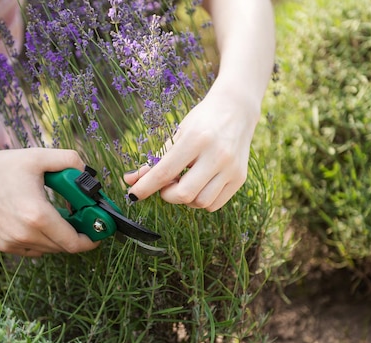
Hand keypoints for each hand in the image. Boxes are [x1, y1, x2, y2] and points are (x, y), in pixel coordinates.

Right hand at [0, 147, 98, 255]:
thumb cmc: (0, 167)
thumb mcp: (38, 156)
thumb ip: (69, 160)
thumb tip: (88, 172)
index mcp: (37, 215)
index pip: (74, 242)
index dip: (92, 239)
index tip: (99, 230)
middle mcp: (25, 235)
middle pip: (65, 247)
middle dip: (78, 234)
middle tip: (81, 217)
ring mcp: (14, 243)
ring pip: (50, 249)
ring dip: (60, 236)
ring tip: (59, 214)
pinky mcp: (5, 246)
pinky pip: (35, 249)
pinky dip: (44, 239)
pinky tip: (40, 221)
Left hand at [124, 86, 259, 211]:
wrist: (236, 110)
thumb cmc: (202, 121)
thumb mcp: (177, 134)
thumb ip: (156, 160)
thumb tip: (131, 181)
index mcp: (196, 139)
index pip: (165, 172)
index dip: (146, 187)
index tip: (133, 194)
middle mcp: (217, 155)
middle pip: (184, 193)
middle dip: (168, 195)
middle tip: (166, 185)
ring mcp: (231, 168)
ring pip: (200, 202)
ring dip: (185, 199)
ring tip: (184, 182)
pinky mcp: (240, 177)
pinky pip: (214, 204)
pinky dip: (201, 201)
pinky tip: (199, 185)